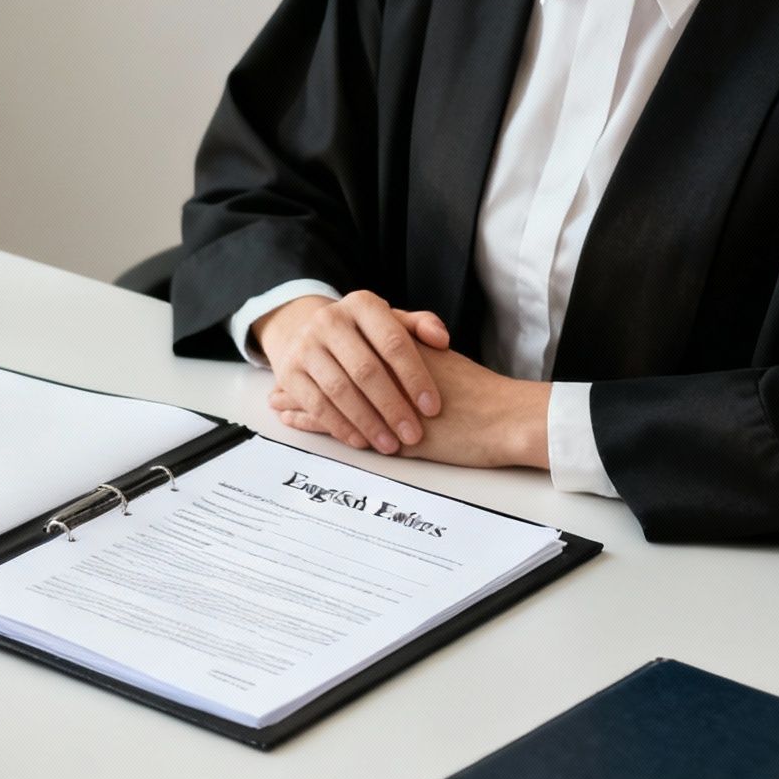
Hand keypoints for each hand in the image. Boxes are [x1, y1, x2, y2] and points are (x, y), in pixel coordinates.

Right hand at [255, 292, 452, 453]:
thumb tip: (441, 340)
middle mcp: (329, 320)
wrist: (309, 334)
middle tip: (413, 434)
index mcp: (361, 304)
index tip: (433, 407)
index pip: (394, 342)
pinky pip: (316, 404)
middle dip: (392, 406)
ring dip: (367, 422)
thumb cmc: (365, 335)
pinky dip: (339, 426)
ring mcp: (304, 345)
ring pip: (340, 389)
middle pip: (366, 369)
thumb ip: (420, 327)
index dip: (415, 377)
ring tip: (390, 444)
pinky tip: (360, 441)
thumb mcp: (391, 322)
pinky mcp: (288, 372)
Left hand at [271, 344, 549, 468]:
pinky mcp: (382, 428)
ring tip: (276, 404)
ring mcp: (380, 400)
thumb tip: (391, 364)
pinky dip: (314, 419)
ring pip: (329, 394)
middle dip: (303, 379)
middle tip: (276, 386)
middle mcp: (383, 372)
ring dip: (300, 400)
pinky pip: (338, 421)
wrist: (503, 418)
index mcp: (398, 351)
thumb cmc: (482, 398)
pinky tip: (296, 421)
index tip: (305, 361)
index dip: (325, 357)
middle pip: (331, 370)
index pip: (350, 352)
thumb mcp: (441, 367)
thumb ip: (413, 360)